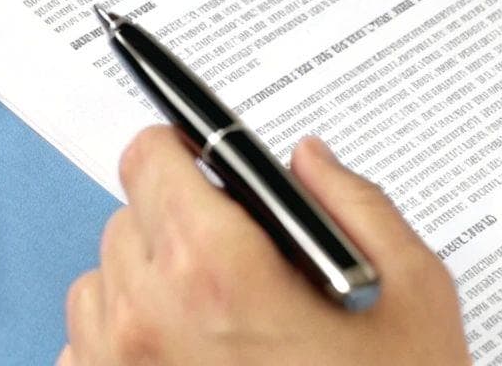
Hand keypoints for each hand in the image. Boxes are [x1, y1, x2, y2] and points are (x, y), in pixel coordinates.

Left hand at [61, 127, 469, 365]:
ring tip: (221, 330)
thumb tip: (304, 161)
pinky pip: (87, 351)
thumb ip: (351, 204)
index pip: (148, 159)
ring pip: (102, 284)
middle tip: (242, 266)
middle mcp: (148, 316)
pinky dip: (127, 349)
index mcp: (216, 268)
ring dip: (147, 287)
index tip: (207, 169)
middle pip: (127, 219)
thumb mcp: (414, 292)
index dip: (184, 156)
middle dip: (179, 227)